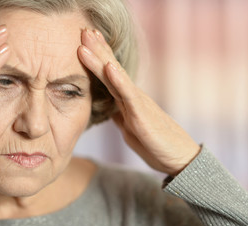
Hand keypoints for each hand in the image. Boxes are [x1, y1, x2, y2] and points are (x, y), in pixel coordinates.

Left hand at [78, 29, 200, 175]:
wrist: (178, 158)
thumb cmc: (154, 143)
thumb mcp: (129, 127)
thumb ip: (119, 115)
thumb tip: (108, 108)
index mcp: (126, 99)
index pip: (109, 74)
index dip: (98, 57)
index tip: (84, 42)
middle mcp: (132, 96)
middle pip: (111, 69)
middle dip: (97, 49)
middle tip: (83, 30)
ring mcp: (137, 102)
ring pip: (116, 76)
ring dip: (101, 57)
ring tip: (89, 39)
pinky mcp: (142, 114)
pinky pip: (128, 95)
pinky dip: (118, 79)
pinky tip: (109, 66)